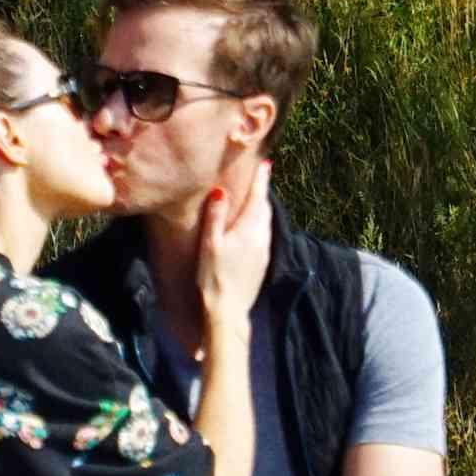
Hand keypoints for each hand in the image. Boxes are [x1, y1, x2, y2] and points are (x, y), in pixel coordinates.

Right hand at [201, 160, 274, 322]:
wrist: (228, 313)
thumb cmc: (214, 278)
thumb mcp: (210, 245)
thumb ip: (215, 217)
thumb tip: (221, 190)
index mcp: (248, 230)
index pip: (258, 197)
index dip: (261, 179)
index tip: (266, 163)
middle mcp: (261, 238)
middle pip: (265, 208)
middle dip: (262, 191)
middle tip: (260, 177)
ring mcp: (264, 251)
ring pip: (266, 221)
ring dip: (262, 208)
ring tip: (255, 198)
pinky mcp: (263, 263)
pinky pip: (264, 234)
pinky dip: (260, 223)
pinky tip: (252, 227)